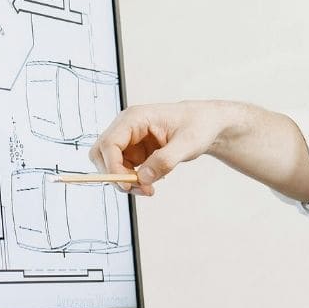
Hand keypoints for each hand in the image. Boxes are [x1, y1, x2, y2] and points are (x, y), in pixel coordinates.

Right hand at [89, 100, 228, 196]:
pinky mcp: (135, 152)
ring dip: (126, 182)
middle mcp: (127, 128)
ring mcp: (129, 140)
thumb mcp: (187, 143)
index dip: (112, 167)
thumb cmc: (198, 125)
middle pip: (101, 154)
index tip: (128, 185)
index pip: (109, 144)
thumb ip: (165, 160)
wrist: (207, 125)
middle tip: (139, 188)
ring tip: (150, 189)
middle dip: (115, 176)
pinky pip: (123, 171)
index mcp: (135, 118)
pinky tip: (153, 181)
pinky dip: (134, 181)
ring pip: (111, 166)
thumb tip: (143, 178)